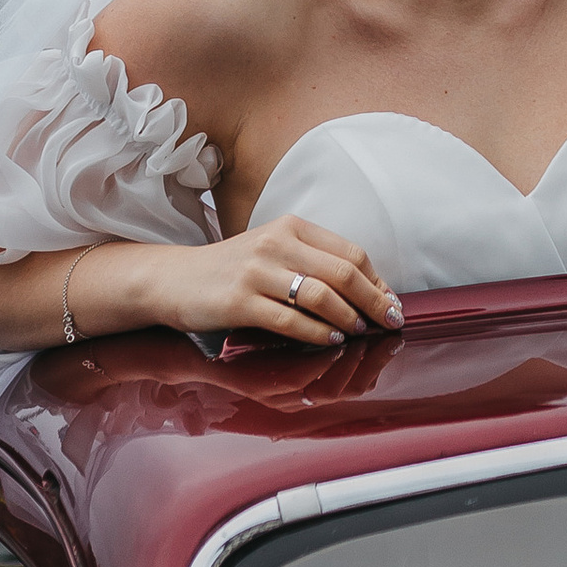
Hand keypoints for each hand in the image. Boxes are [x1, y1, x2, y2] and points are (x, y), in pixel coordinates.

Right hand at [143, 214, 401, 349]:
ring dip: (348, 317)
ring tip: (359, 332)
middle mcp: (276, 243)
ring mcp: (257, 272)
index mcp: (291, 227)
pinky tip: (329, 340)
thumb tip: (364, 291)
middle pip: (343, 272)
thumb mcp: (273, 251)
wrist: (174, 279)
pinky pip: (289, 320)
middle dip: (374, 301)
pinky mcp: (239, 301)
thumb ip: (312, 263)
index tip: (393, 303)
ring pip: (319, 295)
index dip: (378, 281)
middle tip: (390, 322)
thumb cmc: (231, 269)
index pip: (351, 252)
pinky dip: (316, 333)